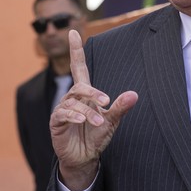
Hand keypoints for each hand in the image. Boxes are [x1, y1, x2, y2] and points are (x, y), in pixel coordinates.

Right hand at [50, 30, 137, 190]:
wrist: (85, 158)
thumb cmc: (96, 136)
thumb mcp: (112, 121)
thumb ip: (120, 107)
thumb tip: (134, 94)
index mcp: (84, 94)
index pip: (78, 67)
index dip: (76, 50)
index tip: (73, 32)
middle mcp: (72, 98)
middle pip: (80, 86)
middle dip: (93, 93)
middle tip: (107, 102)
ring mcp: (62, 109)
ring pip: (73, 102)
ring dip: (87, 111)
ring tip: (99, 122)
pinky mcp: (56, 122)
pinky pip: (62, 114)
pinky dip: (74, 116)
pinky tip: (82, 121)